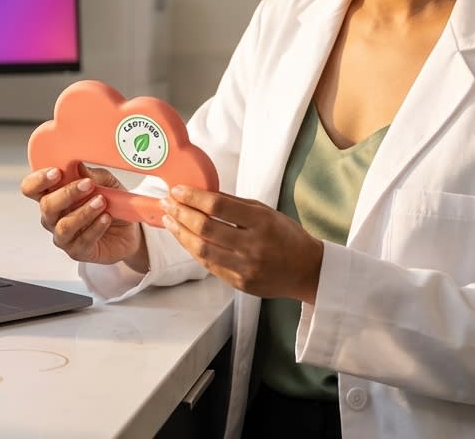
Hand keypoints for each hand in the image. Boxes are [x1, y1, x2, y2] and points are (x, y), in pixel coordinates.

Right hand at [20, 163, 146, 268]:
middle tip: (89, 185)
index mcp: (52, 195)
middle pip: (46, 206)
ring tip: (101, 202)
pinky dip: (96, 227)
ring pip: (64, 226)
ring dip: (84, 212)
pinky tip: (106, 218)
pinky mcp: (77, 251)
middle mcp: (52, 217)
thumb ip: (92, 175)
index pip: (31, 188)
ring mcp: (63, 236)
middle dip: (68, 193)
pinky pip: (82, 241)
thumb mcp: (105, 182)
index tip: (57, 172)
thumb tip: (78, 166)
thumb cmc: (111, 202)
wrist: (128, 229)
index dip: (38, 180)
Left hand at [161, 185, 323, 301]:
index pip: (218, 206)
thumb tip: (203, 193)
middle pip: (205, 228)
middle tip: (167, 203)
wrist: (307, 271)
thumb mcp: (266, 212)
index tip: (177, 190)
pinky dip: (193, 250)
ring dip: (180, 233)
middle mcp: (253, 246)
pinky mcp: (240, 283)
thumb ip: (235, 204)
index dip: (193, 197)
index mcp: (262, 222)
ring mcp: (246, 268)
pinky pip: (209, 265)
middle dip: (181, 213)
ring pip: (202, 250)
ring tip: (169, 220)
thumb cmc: (287, 237)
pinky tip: (184, 238)